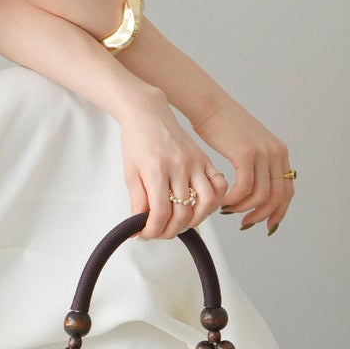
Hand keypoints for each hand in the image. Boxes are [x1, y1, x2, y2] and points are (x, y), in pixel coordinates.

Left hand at [118, 90, 228, 240]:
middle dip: (169, 230)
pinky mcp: (206, 160)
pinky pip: (219, 186)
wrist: (148, 113)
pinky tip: (201, 207)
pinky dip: (215, 202)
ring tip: (180, 224)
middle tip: (160, 231)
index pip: (159, 213)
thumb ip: (138, 201)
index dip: (152, 230)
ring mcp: (196, 163)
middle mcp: (180, 167)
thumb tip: (141, 226)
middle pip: (183, 213)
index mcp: (157, 170)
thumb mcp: (130, 173)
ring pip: (206, 204)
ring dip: (194, 222)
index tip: (146, 235)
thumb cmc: (137, 141)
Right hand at [186, 93, 295, 233]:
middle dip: (261, 214)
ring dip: (244, 208)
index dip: (279, 211)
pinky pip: (244, 188)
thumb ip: (257, 166)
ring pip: (260, 195)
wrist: (210, 106)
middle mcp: (275, 153)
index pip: (288, 190)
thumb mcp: (249, 145)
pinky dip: (234, 199)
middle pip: (277, 196)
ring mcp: (262, 153)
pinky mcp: (246, 153)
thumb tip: (255, 191)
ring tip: (229, 209)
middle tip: (245, 222)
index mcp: (279, 152)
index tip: (268, 224)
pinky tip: (224, 200)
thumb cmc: (223, 125)